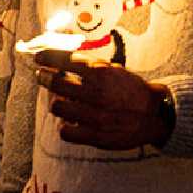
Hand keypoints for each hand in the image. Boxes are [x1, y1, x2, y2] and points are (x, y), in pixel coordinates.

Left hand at [34, 51, 170, 149]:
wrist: (153, 114)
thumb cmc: (131, 90)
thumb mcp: (114, 69)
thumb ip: (90, 65)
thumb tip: (64, 59)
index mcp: (100, 73)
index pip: (65, 60)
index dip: (47, 57)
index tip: (39, 57)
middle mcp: (95, 92)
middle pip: (56, 83)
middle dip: (44, 78)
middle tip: (42, 77)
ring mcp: (94, 115)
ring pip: (57, 107)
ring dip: (56, 103)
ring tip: (59, 101)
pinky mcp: (95, 135)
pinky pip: (66, 131)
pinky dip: (65, 126)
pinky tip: (70, 122)